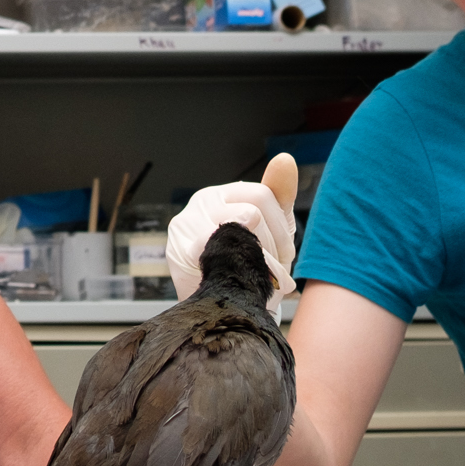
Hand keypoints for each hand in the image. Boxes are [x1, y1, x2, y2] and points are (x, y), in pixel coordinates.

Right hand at [165, 154, 299, 301]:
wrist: (225, 307)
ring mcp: (187, 221)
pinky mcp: (179, 247)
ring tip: (259, 277)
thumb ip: (278, 194)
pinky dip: (237, 266)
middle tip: (272, 272)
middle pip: (253, 211)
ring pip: (238, 228)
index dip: (280, 229)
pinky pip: (216, 247)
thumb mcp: (272, 228)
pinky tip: (239, 277)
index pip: (262, 195)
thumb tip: (285, 158)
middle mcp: (202, 201)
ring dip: (259, 260)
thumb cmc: (249, 266)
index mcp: (224, 194)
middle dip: (272, 246)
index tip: (284, 255)